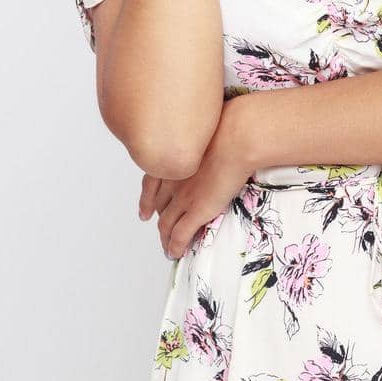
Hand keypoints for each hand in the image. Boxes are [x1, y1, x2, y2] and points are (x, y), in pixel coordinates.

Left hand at [138, 97, 256, 259]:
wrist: (237, 137)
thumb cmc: (228, 127)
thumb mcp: (204, 130)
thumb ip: (200, 142)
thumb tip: (209, 140)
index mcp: (172, 160)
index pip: (151, 184)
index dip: (146, 199)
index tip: (145, 210)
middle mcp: (173, 180)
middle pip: (158, 205)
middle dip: (158, 219)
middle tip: (159, 229)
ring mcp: (183, 197)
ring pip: (166, 224)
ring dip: (165, 238)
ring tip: (167, 247)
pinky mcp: (197, 210)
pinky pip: (180, 235)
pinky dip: (175, 246)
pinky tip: (174, 253)